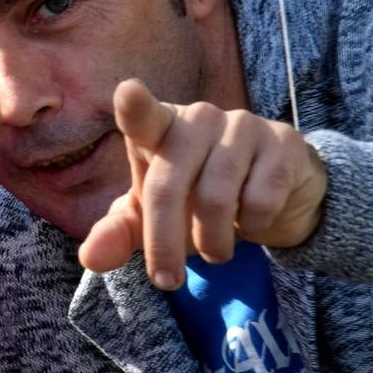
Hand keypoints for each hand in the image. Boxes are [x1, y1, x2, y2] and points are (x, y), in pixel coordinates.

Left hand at [78, 79, 326, 288]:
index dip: (135, 106)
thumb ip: (117, 234)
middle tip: (167, 280)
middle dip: (163, 243)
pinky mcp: (282, 142)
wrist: (271, 197)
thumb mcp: (150, 220)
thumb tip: (90, 258)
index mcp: (158, 129)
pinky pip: (261, 200)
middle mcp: (197, 118)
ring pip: (215, 198)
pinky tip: (252, 220)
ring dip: (212, 241)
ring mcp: (242, 125)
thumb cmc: (194, 202)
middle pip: (167, 186)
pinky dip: (253, 226)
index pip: (142, 116)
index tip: (127, 92)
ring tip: (215, 250)